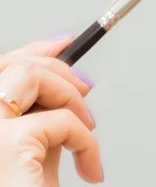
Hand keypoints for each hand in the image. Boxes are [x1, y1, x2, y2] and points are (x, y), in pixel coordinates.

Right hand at [0, 36, 102, 185]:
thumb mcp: (37, 154)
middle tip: (86, 94)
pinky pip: (62, 121)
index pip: (0, 67)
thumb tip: (70, 83)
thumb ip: (44, 117)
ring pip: (30, 77)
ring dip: (70, 99)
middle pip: (11, 65)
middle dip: (58, 69)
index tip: (65, 43)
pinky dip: (87, 141)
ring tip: (86, 132)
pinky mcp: (5, 147)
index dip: (34, 50)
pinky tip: (90, 168)